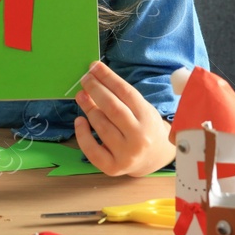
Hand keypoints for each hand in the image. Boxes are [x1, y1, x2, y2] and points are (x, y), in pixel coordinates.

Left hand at [74, 61, 176, 176]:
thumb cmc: (144, 127)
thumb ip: (122, 97)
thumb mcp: (141, 109)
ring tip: (81, 95)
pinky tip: (79, 120)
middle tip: (85, 78)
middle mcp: (139, 137)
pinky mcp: (113, 167)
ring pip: (101, 126)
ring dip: (88, 107)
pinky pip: (92, 150)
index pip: (126, 93)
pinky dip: (82, 134)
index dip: (108, 78)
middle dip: (96, 89)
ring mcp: (126, 154)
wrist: (154, 158)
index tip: (94, 66)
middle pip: (112, 108)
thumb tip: (94, 78)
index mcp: (148, 119)